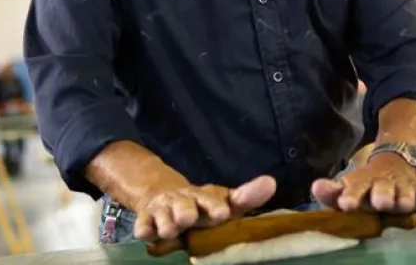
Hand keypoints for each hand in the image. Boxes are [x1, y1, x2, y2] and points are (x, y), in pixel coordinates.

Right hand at [133, 175, 275, 240]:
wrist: (161, 195)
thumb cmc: (199, 204)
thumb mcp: (221, 200)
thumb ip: (246, 197)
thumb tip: (271, 182)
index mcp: (205, 197)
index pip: (213, 200)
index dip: (215, 205)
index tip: (222, 213)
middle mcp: (184, 202)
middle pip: (185, 207)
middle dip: (186, 211)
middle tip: (188, 217)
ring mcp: (164, 211)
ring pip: (164, 217)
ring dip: (167, 222)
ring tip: (170, 228)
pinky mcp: (146, 219)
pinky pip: (143, 224)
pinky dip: (144, 228)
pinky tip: (146, 232)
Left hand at [311, 153, 415, 213]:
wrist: (397, 161)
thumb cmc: (367, 184)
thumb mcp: (350, 186)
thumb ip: (332, 192)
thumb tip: (315, 187)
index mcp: (362, 183)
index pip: (354, 189)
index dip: (349, 196)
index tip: (345, 204)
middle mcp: (382, 185)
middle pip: (381, 191)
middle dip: (381, 196)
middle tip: (380, 202)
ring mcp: (401, 187)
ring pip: (404, 194)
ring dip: (404, 198)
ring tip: (404, 204)